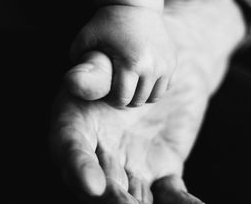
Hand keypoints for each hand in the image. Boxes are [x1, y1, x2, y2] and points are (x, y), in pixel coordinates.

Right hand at [49, 49, 209, 203]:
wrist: (168, 69)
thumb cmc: (130, 62)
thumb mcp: (110, 62)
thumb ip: (94, 73)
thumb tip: (75, 81)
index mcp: (79, 125)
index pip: (70, 149)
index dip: (77, 168)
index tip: (92, 184)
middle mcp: (101, 152)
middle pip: (100, 183)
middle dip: (111, 199)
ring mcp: (131, 166)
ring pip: (132, 196)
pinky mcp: (162, 172)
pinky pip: (171, 192)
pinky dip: (181, 203)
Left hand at [68, 5, 176, 106]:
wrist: (136, 4)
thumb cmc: (107, 22)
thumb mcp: (86, 37)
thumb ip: (76, 58)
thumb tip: (70, 80)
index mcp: (131, 63)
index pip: (122, 99)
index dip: (112, 98)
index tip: (107, 90)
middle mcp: (152, 66)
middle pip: (138, 100)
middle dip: (126, 98)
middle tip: (118, 88)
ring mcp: (165, 64)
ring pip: (154, 96)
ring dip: (141, 95)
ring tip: (130, 85)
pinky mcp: (172, 60)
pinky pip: (166, 85)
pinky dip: (155, 86)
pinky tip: (143, 78)